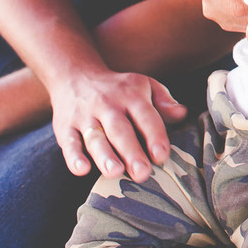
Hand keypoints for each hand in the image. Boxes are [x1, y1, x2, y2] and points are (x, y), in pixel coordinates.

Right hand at [51, 70, 186, 181]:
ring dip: (105, 156)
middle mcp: (108, 106)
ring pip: (95, 138)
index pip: (146, 116)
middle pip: (121, 130)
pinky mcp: (65, 127)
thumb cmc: (119, 88)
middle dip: (131, 152)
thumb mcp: (144, 85)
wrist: (75, 74)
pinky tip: (82, 169)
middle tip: (142, 173)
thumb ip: (164, 100)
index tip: (161, 156)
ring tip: (115, 173)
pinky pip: (69, 142)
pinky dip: (73, 156)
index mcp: (132, 96)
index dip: (154, 136)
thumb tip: (182, 113)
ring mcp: (85, 117)